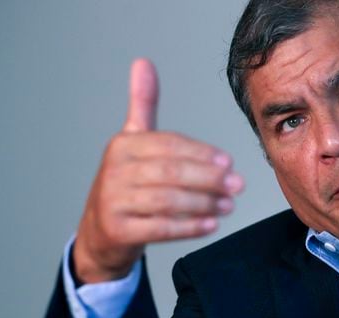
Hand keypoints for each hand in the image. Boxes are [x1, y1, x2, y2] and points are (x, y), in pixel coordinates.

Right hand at [73, 59, 243, 282]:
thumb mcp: (132, 142)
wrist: (101, 232)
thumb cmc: (126, 183)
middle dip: (209, 179)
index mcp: (123, 145)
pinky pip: (160, 228)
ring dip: (204, 204)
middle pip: (171, 173)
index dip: (202, 153)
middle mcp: (115, 171)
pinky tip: (211, 224)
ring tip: (229, 205)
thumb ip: (143, 105)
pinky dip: (189, 227)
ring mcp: (113, 202)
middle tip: (237, 185)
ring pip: (168, 201)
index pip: (169, 145)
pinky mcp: (118, 230)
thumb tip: (143, 62)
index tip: (229, 162)